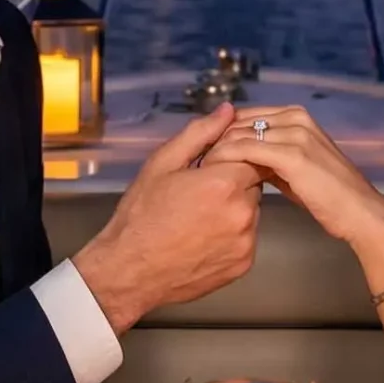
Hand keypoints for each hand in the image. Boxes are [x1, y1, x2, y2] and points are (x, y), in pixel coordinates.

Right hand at [72, 104, 262, 333]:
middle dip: (231, 181)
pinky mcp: (244, 262)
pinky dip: (232, 233)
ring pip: (251, 210)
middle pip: (253, 182)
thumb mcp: (162, 164)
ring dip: (233, 207)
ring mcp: (245, 241)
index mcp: (223, 183)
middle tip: (198, 193)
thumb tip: (227, 111)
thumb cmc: (141, 217)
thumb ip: (200, 134)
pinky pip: (247, 236)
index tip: (206, 167)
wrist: (130, 271)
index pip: (250, 154)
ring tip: (198, 217)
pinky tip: (203, 236)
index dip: (227, 158)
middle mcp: (241, 213)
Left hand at [204, 106, 383, 252]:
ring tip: (197, 172)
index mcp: (295, 115)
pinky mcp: (293, 155)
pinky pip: (245, 150)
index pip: (244, 115)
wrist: (360, 213)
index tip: (201, 154)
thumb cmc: (329, 196)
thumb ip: (270, 156)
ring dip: (214, 151)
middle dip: (212, 141)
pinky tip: (212, 176)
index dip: (220, 133)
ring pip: (237, 133)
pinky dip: (225, 161)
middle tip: (192, 164)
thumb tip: (241, 156)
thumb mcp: (295, 168)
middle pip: (237, 121)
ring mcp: (295, 133)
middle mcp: (295, 117)